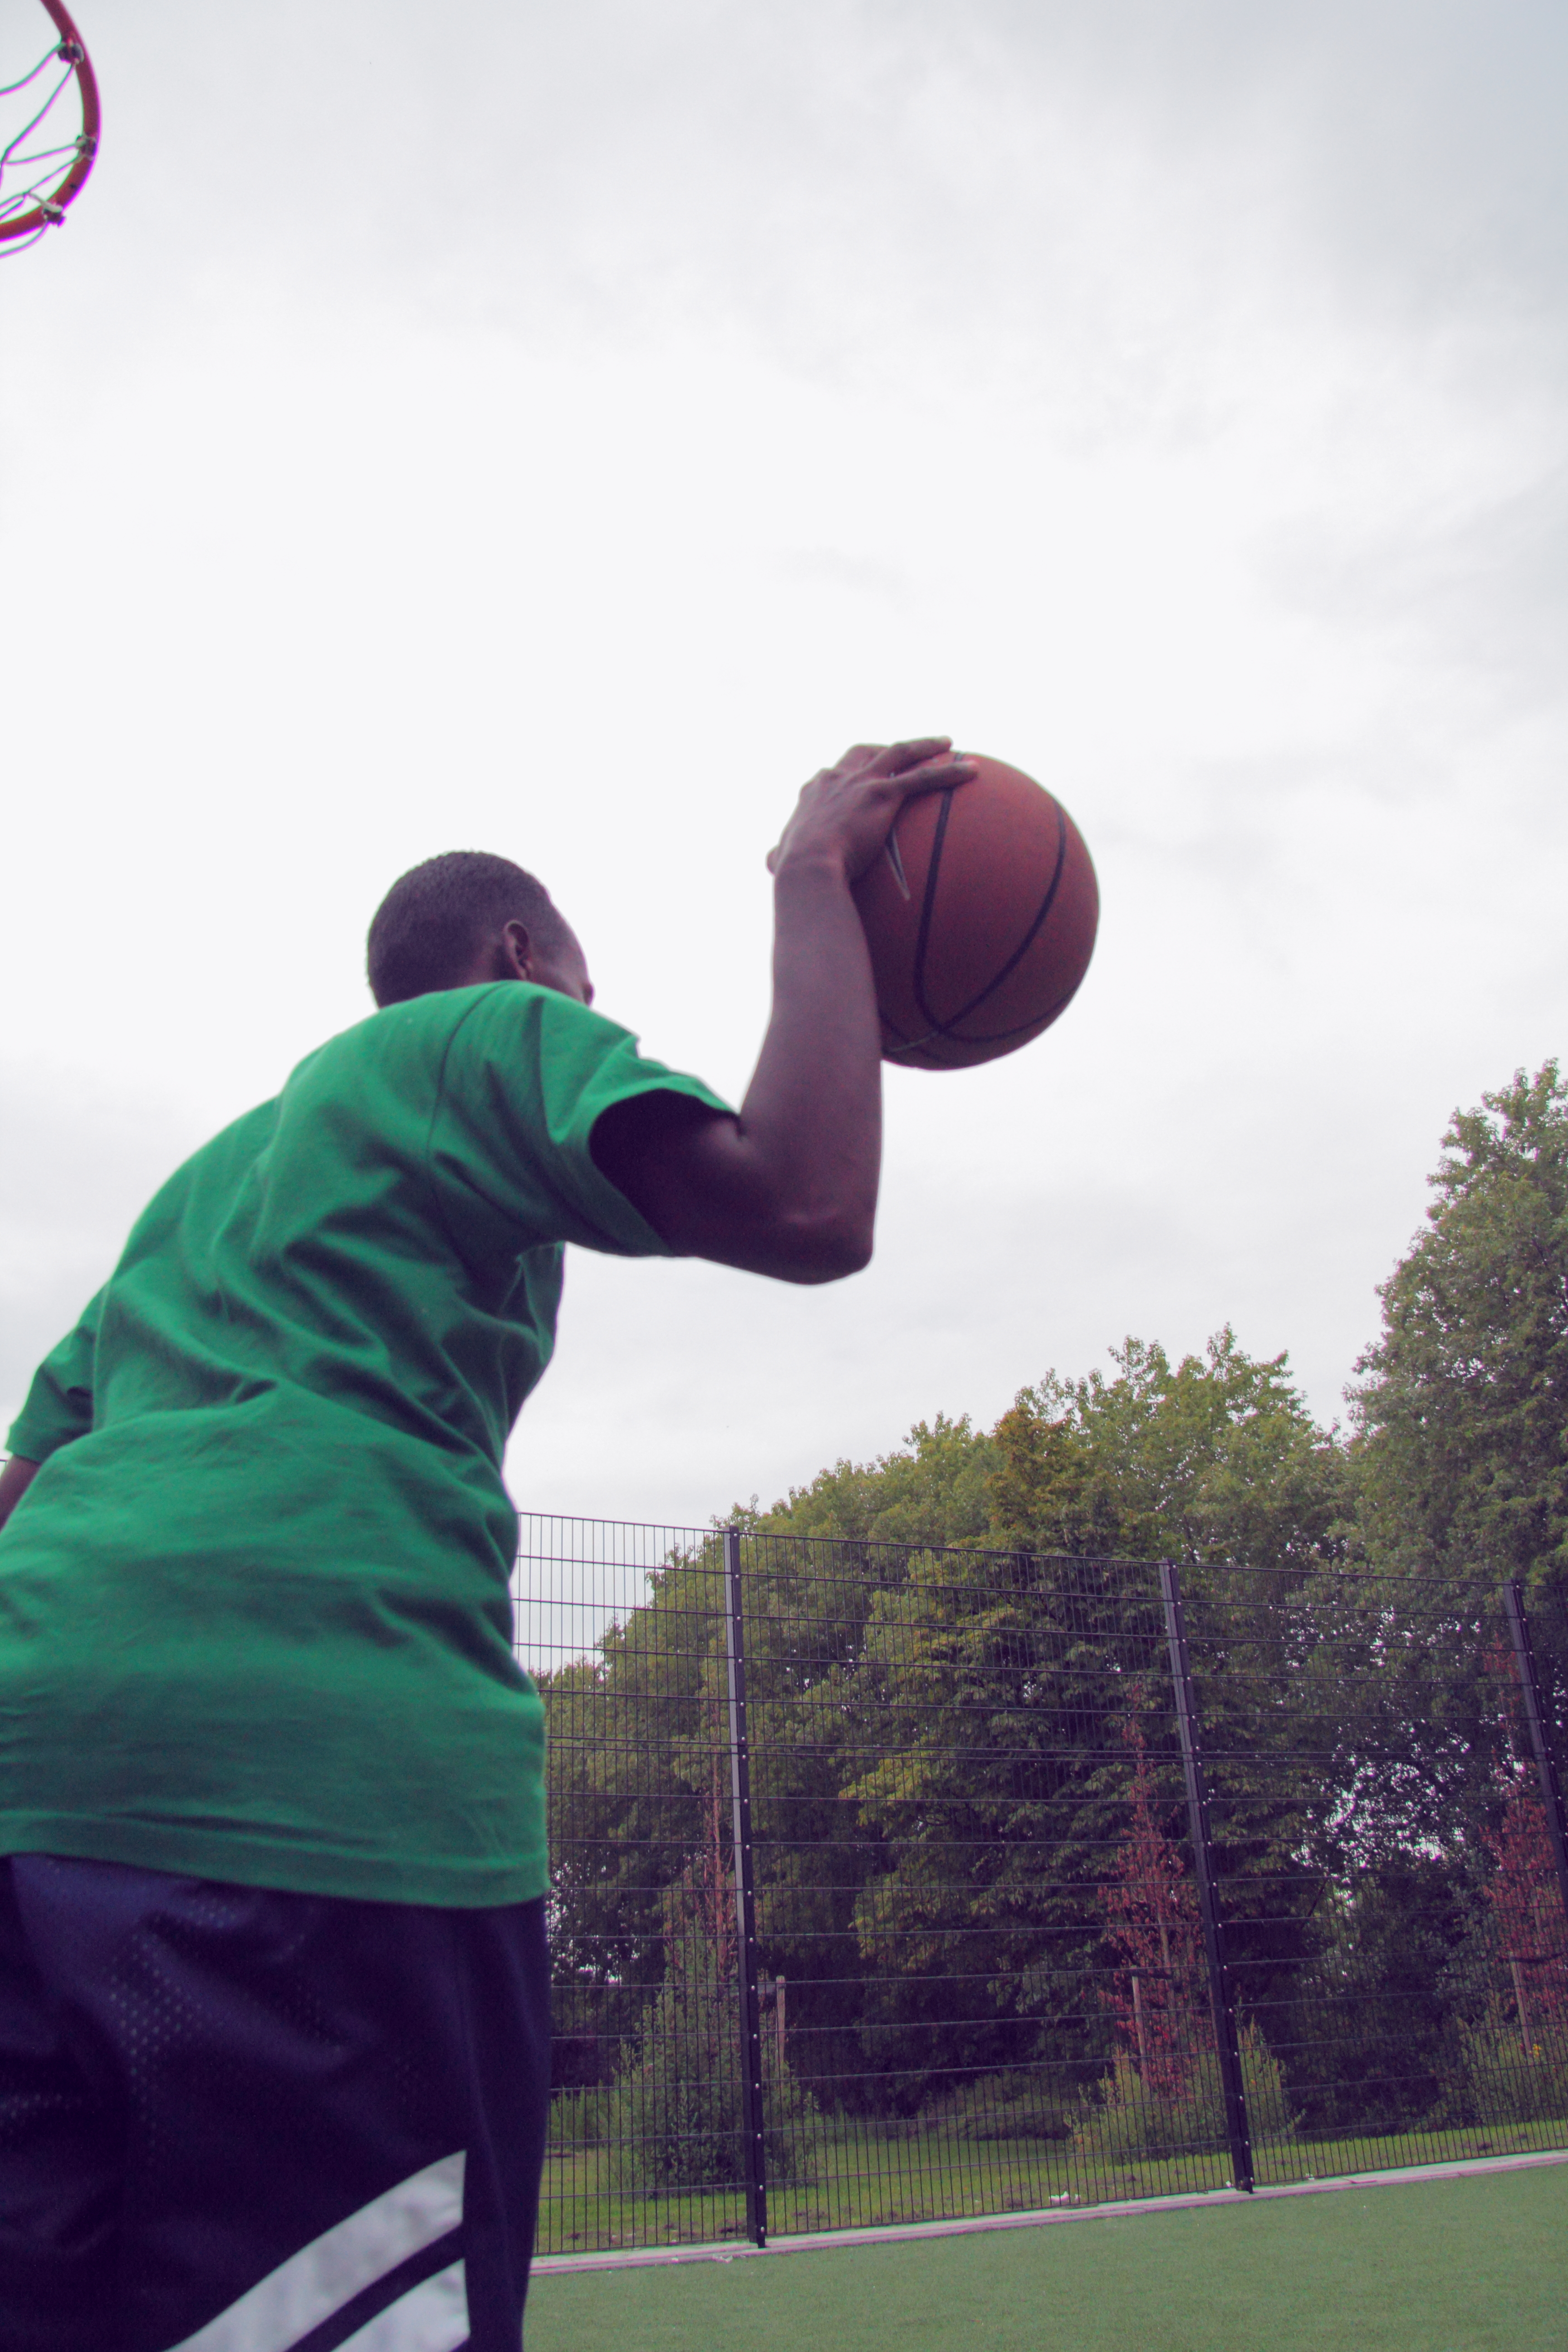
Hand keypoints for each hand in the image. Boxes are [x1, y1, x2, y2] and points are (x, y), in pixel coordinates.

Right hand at [767, 738, 977, 883]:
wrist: (807, 868)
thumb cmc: (795, 870)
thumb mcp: (781, 857)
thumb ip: (779, 854)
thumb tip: (772, 860)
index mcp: (813, 791)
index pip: (834, 773)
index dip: (849, 773)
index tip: (861, 778)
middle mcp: (837, 778)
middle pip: (865, 752)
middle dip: (886, 749)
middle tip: (907, 752)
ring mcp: (862, 782)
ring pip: (900, 753)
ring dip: (925, 746)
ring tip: (947, 744)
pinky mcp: (883, 794)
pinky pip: (924, 778)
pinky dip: (949, 773)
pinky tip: (972, 772)